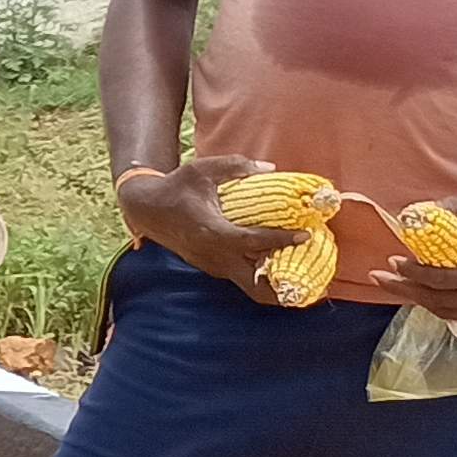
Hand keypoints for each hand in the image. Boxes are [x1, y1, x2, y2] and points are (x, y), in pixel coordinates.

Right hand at [114, 154, 307, 302]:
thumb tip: (269, 168)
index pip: (253, 242)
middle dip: (282, 290)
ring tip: (300, 279)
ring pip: (248, 284)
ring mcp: (210, 264)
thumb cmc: (176, 187)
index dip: (281, 240)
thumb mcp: (202, 169)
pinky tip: (275, 265)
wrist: (145, 209)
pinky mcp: (209, 266)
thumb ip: (235, 166)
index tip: (305, 235)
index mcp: (212, 232)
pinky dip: (258, 275)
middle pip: (254, 285)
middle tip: (310, 286)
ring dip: (273, 284)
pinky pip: (239, 276)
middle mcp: (213, 255)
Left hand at [368, 195, 456, 331]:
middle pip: (439, 301)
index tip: (392, 261)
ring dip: (420, 299)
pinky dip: (442, 306)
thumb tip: (418, 210)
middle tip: (378, 277)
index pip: (442, 281)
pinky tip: (424, 293)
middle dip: (405, 289)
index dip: (412, 273)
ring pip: (449, 313)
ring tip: (396, 284)